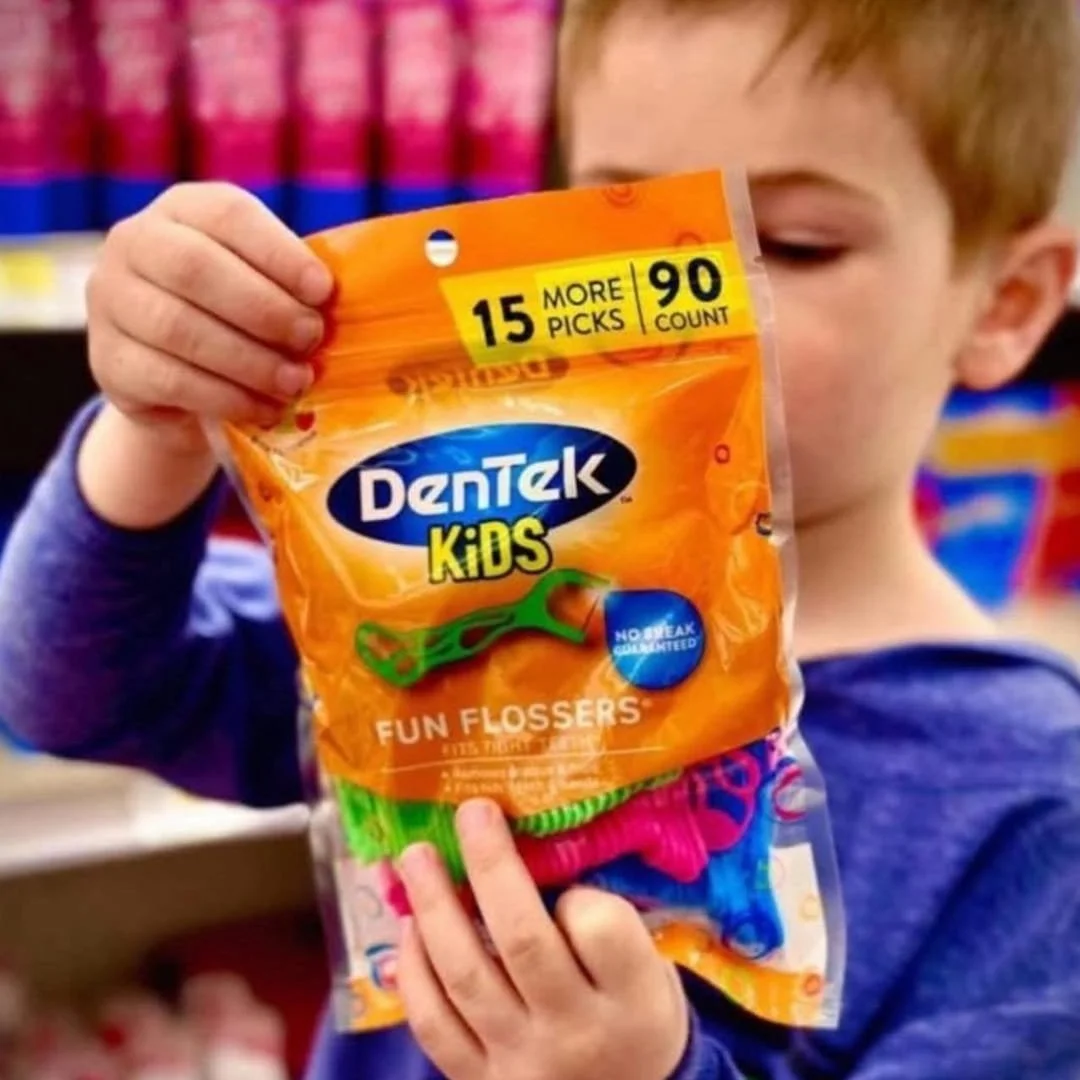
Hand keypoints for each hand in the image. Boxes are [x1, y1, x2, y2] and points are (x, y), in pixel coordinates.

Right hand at [86, 182, 333, 453]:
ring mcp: (111, 302)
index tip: (323, 291)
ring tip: (295, 382)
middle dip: (265, 309)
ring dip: (249, 360)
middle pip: (196, 269)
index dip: (279, 254)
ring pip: (180, 328)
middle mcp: (134, 244)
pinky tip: (263, 407)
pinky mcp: (109, 361)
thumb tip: (333, 311)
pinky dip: (226, 397)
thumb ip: (288, 287)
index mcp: (183, 211)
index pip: (228, 216)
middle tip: (311, 340)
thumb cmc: (235, 319)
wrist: (174, 380)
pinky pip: (169, 379)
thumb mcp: (260, 286)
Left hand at [397, 800, 689, 1079]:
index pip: (601, 929)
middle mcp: (576, 1032)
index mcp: (632, 998)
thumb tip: (535, 847)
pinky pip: (433, 1024)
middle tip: (471, 812)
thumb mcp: (648, 971)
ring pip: (466, 977)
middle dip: (491, 866)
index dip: (576, 892)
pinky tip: (411, 926)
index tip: (566, 878)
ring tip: (416, 855)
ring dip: (434, 906)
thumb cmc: (634, 1014)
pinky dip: (415, 970)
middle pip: (522, 941)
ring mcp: (522, 1060)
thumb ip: (607, 923)